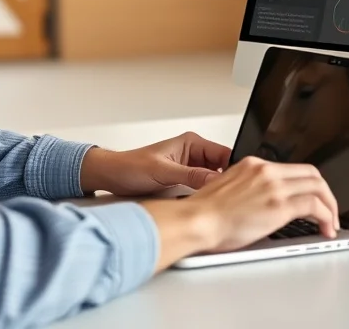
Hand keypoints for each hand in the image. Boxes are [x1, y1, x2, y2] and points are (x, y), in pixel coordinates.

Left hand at [79, 132, 229, 196]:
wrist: (113, 177)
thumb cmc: (131, 166)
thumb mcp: (163, 171)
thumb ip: (190, 176)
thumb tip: (215, 180)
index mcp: (191, 144)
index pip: (223, 154)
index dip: (233, 169)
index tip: (236, 185)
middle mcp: (193, 155)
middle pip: (222, 169)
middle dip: (225, 183)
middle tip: (227, 197)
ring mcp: (190, 170)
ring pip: (214, 182)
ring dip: (214, 192)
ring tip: (216, 202)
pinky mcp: (184, 184)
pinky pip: (203, 191)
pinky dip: (205, 198)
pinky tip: (204, 206)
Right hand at [185, 156, 339, 252]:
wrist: (197, 220)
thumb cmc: (205, 213)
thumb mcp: (228, 189)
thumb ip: (249, 189)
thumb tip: (262, 203)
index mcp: (254, 165)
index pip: (293, 169)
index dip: (310, 184)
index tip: (314, 198)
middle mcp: (266, 171)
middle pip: (312, 174)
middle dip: (326, 194)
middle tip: (329, 211)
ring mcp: (275, 187)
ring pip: (318, 187)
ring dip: (330, 206)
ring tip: (331, 223)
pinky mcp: (280, 205)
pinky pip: (315, 206)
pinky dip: (326, 217)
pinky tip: (325, 229)